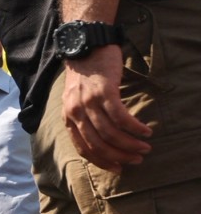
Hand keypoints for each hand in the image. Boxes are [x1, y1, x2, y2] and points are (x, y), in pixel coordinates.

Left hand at [62, 46, 150, 170]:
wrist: (85, 46)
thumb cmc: (85, 75)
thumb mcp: (76, 99)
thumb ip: (84, 118)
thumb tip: (102, 139)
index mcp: (68, 117)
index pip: (84, 148)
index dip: (102, 161)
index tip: (118, 168)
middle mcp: (75, 112)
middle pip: (98, 144)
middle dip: (119, 156)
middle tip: (136, 159)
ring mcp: (89, 102)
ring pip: (110, 133)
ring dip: (130, 144)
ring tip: (145, 147)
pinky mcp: (104, 92)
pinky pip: (120, 117)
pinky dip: (134, 127)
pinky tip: (145, 131)